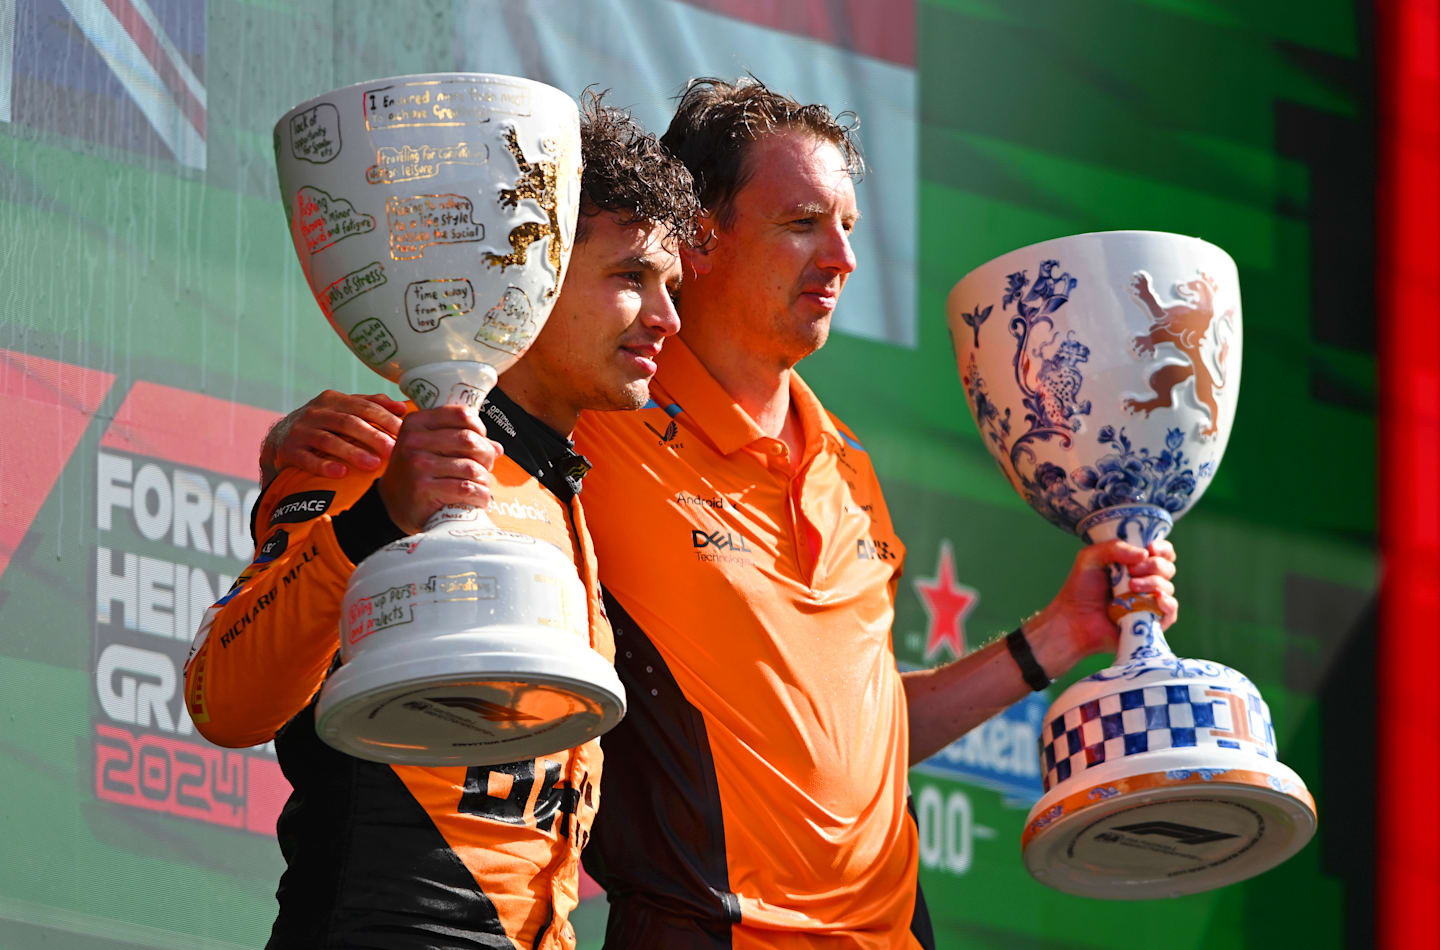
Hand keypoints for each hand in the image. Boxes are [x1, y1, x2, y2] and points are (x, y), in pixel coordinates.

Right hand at [260, 391, 405, 486]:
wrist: (280, 440)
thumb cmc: (324, 425)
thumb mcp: (344, 410)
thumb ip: (372, 406)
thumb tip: (402, 408)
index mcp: (333, 399)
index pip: (364, 406)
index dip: (385, 418)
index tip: (404, 432)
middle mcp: (315, 412)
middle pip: (348, 422)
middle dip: (372, 436)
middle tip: (392, 450)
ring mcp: (300, 431)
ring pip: (328, 440)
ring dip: (352, 452)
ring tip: (373, 464)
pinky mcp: (288, 451)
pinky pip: (307, 459)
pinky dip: (324, 466)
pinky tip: (341, 473)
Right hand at [377, 405, 502, 533]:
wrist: (393, 504)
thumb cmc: (418, 473)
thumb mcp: (430, 448)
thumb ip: (460, 442)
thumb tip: (497, 448)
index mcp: (416, 423)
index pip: (461, 414)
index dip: (480, 428)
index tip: (482, 442)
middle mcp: (414, 440)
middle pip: (469, 440)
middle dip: (486, 455)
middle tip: (486, 467)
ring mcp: (417, 465)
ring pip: (471, 467)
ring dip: (484, 479)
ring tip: (482, 485)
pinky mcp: (423, 488)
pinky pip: (466, 488)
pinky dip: (480, 495)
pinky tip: (479, 498)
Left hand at [1025, 539, 1177, 675]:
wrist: (1073, 620)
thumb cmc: (1080, 589)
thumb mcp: (1091, 558)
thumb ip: (1114, 547)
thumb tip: (1145, 554)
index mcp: (1135, 565)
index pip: (1162, 553)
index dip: (1162, 548)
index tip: (1150, 547)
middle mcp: (1146, 583)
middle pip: (1167, 568)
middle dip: (1154, 565)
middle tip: (1132, 571)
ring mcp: (1149, 603)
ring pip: (1168, 588)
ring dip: (1153, 583)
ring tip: (1131, 586)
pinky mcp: (1151, 623)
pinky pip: (1171, 613)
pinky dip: (1168, 604)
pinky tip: (1157, 598)